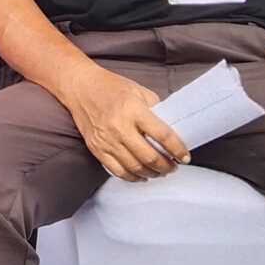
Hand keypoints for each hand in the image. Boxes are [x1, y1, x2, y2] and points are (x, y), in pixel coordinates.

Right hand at [53, 64, 186, 181]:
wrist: (79, 87)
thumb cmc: (111, 86)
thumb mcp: (138, 91)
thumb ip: (156, 109)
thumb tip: (171, 128)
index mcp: (134, 110)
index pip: (162, 135)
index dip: (177, 149)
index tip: (185, 156)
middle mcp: (120, 127)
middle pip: (149, 156)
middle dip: (167, 166)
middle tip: (174, 166)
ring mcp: (107, 140)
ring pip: (135, 167)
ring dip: (152, 173)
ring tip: (161, 172)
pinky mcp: (97, 149)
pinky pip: (117, 171)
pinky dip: (132, 177)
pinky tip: (142, 176)